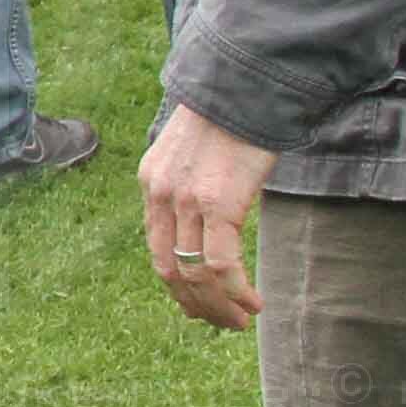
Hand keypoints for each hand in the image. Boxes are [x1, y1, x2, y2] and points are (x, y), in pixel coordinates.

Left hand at [139, 103, 279, 331]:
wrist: (245, 83)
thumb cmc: (231, 116)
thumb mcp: (196, 151)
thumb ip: (192, 184)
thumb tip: (211, 218)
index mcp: (152, 183)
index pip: (157, 250)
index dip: (179, 286)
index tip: (200, 306)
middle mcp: (160, 195)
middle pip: (170, 271)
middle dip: (197, 305)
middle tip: (223, 323)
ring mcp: (185, 201)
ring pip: (194, 275)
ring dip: (218, 307)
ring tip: (241, 321)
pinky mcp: (216, 203)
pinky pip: (220, 264)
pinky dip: (236, 292)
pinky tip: (254, 302)